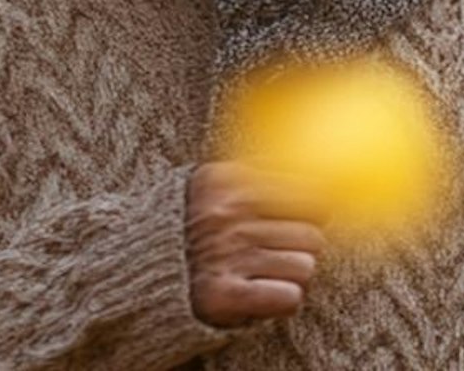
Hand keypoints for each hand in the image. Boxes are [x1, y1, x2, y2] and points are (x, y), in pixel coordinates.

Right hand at [186, 161, 330, 326]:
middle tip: (274, 251)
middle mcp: (229, 214)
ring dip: (290, 274)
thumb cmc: (190, 226)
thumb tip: (328, 165)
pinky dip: (282, 300)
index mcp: (230, 179)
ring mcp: (227, 254)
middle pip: (313, 233)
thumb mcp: (217, 184)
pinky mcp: (223, 295)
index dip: (314, 209)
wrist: (135, 274)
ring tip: (262, 272)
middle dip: (300, 246)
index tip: (301, 218)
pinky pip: (289, 297)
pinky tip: (261, 294)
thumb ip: (266, 170)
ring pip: (305, 266)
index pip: (312, 191)